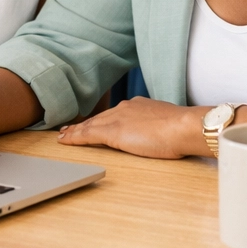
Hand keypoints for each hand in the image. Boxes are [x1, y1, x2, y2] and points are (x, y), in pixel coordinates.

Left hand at [56, 98, 203, 158]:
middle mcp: (125, 108)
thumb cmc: (183, 129)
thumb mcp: (168, 124)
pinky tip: (64, 140)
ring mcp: (118, 119)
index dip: (101, 120)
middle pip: (99, 118)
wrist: (183, 126)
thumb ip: (158, 126)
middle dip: (84, 124)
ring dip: (75, 131)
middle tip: (69, 129)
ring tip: (63, 136)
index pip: (115, 115)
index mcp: (139, 106)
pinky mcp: (113, 132)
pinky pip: (88, 134)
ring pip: (90, 125)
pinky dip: (74, 137)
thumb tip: (160, 133)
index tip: (93, 123)